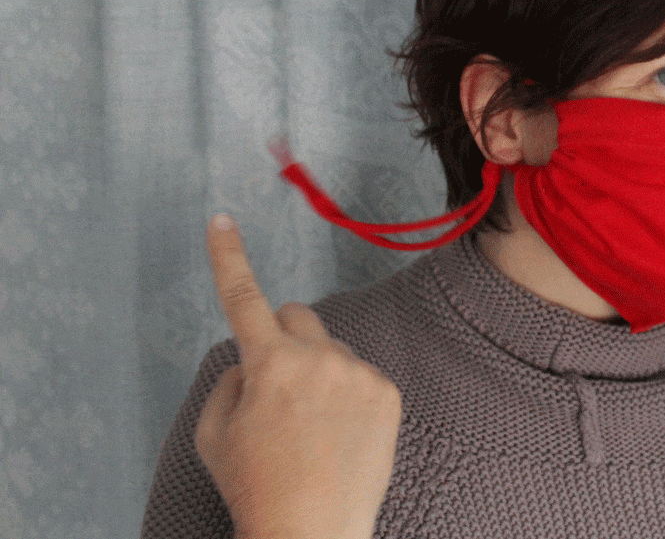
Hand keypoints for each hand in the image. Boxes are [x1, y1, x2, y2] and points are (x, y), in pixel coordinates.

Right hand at [194, 214, 400, 538]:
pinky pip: (361, 376)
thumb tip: (252, 360)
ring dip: (318, 372)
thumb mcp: (214, 434)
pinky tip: (341, 436)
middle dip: (281, 337)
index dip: (228, 257)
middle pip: (296, 315)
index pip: (243, 297)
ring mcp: (358, 373)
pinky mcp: (388, 393)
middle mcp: (318, 357)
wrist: (312, 533)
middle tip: (277, 383)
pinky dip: (349, 396)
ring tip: (313, 430)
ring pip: (331, 351)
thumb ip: (231, 380)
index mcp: (268, 362)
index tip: (222, 220)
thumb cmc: (255, 487)